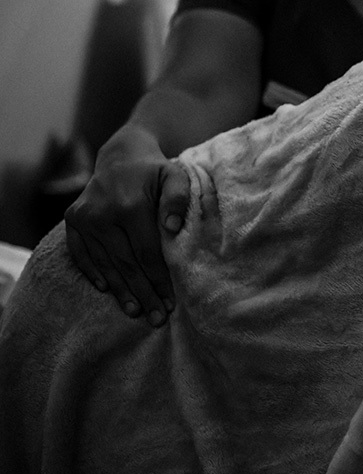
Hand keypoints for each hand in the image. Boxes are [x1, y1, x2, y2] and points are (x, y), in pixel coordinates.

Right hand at [64, 132, 188, 325]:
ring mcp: (84, 217)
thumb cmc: (156, 171)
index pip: (147, 252)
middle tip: (156, 317)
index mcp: (129, 204)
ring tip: (136, 311)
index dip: (159, 279)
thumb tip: (172, 226)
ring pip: (104, 262)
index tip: (171, 301)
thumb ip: (179, 198)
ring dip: (121, 290)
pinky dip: (94, 272)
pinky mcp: (72, 220)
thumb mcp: (176, 175)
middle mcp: (101, 212)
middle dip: (143, 292)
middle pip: (125, 263)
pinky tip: (108, 290)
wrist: (122, 156)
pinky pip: (81, 253)